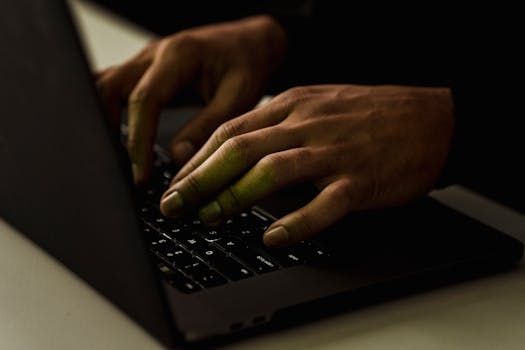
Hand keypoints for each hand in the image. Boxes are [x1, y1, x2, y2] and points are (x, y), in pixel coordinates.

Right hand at [95, 15, 287, 182]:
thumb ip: (208, 127)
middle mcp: (155, 54)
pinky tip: (114, 136)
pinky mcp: (145, 71)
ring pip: (105, 86)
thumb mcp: (238, 97)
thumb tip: (179, 157)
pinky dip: (108, 111)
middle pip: (109, 88)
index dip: (138, 140)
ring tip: (115, 157)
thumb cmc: (248, 64)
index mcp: (179, 55)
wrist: (250, 44)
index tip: (140, 173)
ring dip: (104, 120)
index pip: (143, 100)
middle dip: (108, 130)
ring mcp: (146, 61)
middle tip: (119, 168)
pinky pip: (115, 87)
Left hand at [160, 85, 453, 246]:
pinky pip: (323, 203)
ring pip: (272, 171)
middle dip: (200, 179)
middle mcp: (306, 124)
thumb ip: (278, 126)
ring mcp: (333, 151)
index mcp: (292, 105)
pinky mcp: (360, 179)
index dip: (197, 159)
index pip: (230, 130)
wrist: (432, 117)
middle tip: (175, 205)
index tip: (175, 183)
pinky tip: (274, 237)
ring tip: (210, 218)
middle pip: (240, 149)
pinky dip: (296, 222)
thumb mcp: (318, 105)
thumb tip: (239, 154)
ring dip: (234, 197)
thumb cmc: (372, 114)